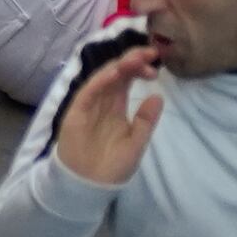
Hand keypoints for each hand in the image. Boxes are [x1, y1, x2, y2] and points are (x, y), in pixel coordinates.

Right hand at [53, 37, 165, 184]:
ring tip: (138, 58)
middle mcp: (103, 99)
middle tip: (152, 54)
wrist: (90, 183)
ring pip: (104, 77)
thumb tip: (158, 96)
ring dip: (120, 65)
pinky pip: (89, 90)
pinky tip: (115, 72)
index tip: (158, 61)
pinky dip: (101, 80)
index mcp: (117, 105)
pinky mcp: (77, 110)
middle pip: (117, 72)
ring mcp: (90, 103)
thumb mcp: (137, 143)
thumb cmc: (113, 165)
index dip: (140, 67)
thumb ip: (146, 120)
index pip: (128, 78)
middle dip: (133, 60)